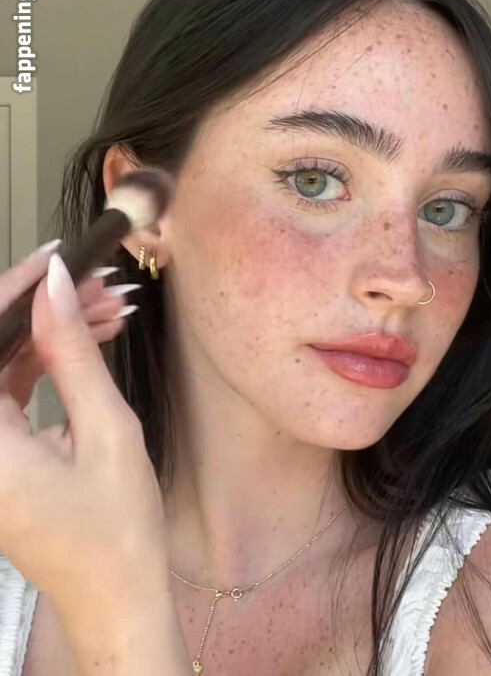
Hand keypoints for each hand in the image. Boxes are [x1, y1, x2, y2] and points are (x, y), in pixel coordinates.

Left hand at [0, 248, 168, 609]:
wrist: (116, 596)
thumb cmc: (117, 526)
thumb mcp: (105, 431)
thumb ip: (72, 353)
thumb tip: (55, 285)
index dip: (14, 290)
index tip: (59, 258)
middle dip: (44, 308)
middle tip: (103, 286)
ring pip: (6, 364)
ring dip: (53, 332)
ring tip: (113, 310)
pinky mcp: (1, 453)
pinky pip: (15, 388)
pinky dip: (52, 362)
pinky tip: (95, 339)